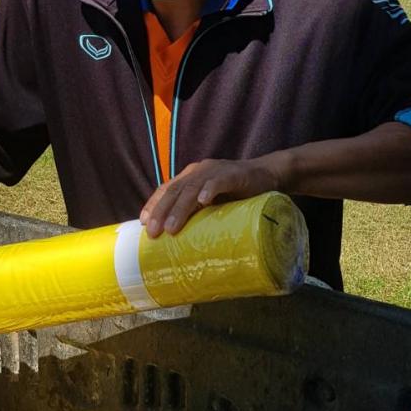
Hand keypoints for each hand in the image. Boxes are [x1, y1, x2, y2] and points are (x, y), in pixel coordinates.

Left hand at [140, 157, 283, 237]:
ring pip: (192, 188)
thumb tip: (179, 239)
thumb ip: (197, 212)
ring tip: (172, 228)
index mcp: (190, 177)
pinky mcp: (233, 174)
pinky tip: (203, 201)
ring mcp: (215, 170)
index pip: (166, 189)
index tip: (143, 224)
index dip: (153, 205)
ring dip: (181, 208)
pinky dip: (210, 190)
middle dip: (162, 212)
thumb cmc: (236, 193)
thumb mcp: (212, 203)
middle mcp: (198, 171)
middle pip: (174, 191)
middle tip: (153, 233)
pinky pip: (218, 181)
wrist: (267, 176)